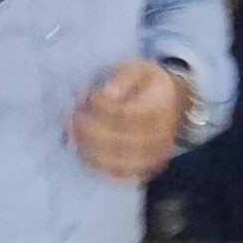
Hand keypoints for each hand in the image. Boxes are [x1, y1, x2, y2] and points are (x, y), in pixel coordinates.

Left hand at [70, 59, 179, 181]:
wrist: (174, 101)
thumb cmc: (148, 84)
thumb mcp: (137, 68)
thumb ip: (121, 77)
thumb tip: (107, 93)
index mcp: (158, 109)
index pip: (124, 115)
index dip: (99, 108)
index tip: (84, 97)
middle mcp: (160, 137)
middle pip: (119, 142)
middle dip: (88, 132)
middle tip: (69, 119)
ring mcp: (155, 156)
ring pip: (118, 163)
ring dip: (89, 151)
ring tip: (71, 137)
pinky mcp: (148, 168)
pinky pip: (121, 174)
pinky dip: (99, 166)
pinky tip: (83, 153)